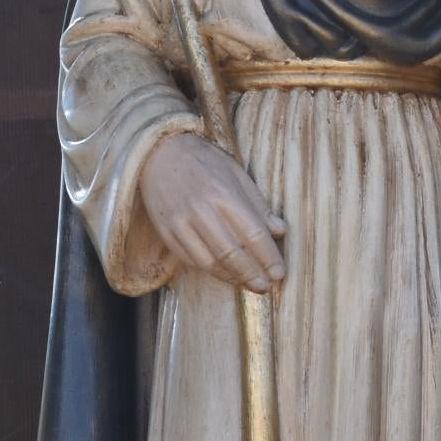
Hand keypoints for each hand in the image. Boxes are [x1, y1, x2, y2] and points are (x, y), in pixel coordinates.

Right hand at [137, 133, 286, 291]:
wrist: (159, 153)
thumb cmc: (204, 162)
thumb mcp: (236, 173)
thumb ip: (258, 204)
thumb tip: (280, 230)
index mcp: (224, 193)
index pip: (253, 234)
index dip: (269, 258)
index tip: (279, 273)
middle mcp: (201, 210)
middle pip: (232, 253)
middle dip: (252, 275)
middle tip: (266, 287)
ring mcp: (180, 223)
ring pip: (209, 262)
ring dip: (232, 278)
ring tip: (247, 284)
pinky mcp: (166, 232)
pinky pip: (190, 260)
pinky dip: (210, 271)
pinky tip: (225, 273)